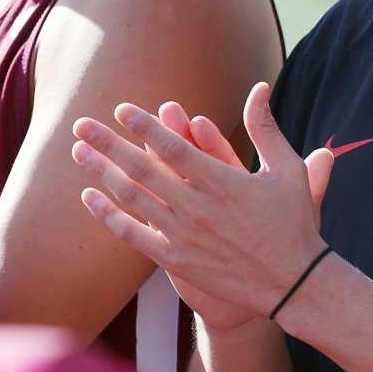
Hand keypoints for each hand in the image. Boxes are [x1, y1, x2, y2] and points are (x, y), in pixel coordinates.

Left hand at [73, 82, 333, 321]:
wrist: (293, 284)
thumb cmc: (294, 223)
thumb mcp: (287, 170)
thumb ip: (265, 128)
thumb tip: (258, 87)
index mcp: (224, 183)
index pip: (175, 149)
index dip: (146, 128)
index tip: (121, 110)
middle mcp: (199, 209)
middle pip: (144, 170)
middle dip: (109, 145)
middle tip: (81, 125)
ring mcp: (185, 236)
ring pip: (134, 200)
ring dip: (103, 173)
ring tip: (78, 152)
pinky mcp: (177, 261)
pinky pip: (135, 236)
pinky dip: (109, 216)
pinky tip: (89, 197)